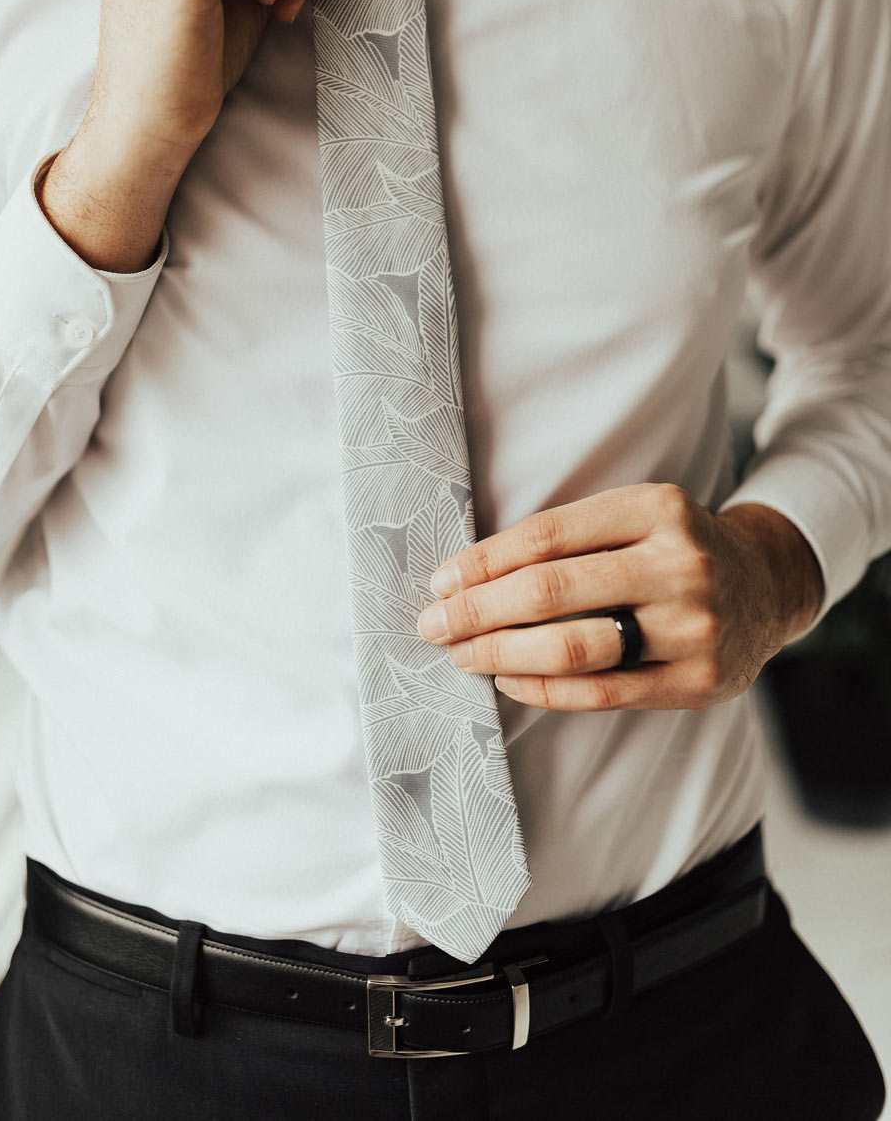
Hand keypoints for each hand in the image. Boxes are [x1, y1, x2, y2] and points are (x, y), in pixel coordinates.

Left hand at [415, 484, 823, 712]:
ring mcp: (693, 625)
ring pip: (576, 646)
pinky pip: (605, 692)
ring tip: (462, 655)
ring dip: (503, 653)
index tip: (440, 581)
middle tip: (433, 624)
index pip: (547, 536)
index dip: (484, 561)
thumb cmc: (673, 548)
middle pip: (552, 591)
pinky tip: (509, 679)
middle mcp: (679, 563)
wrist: (767, 585)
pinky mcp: (699, 680)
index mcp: (657, 508)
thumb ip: (569, 538)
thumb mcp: (635, 516)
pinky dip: (547, 689)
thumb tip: (467, 574)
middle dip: (479, 611)